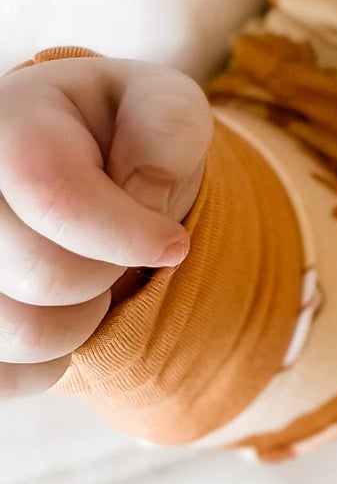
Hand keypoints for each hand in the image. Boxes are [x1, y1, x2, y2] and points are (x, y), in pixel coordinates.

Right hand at [0, 57, 210, 402]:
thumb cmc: (124, 134)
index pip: (54, 194)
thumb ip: (168, 132)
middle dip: (108, 275)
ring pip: (20, 332)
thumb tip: (143, 195)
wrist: (79, 168)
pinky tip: (58, 314)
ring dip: (80, 321)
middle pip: (41, 274)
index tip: (173, 245)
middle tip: (118, 253)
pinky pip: (4, 375)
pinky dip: (48, 362)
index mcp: (6, 123)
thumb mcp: (166, 107)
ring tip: (87, 280)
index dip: (127, 234)